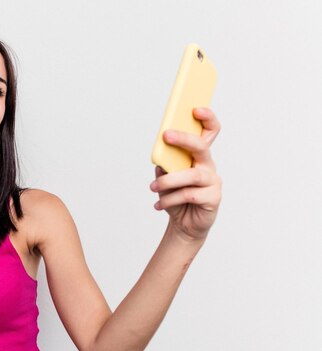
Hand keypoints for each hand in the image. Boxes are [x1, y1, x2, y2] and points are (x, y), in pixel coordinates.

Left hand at [149, 108, 221, 240]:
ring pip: (192, 176)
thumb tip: (161, 155)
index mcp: (198, 156)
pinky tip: (159, 205)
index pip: (209, 132)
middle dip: (185, 139)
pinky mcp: (213, 199)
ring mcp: (213, 182)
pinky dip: (170, 199)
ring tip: (153, 187)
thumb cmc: (176, 197)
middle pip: (201, 147)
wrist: (184, 224)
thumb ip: (166, 164)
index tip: (195, 109)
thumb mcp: (166, 178)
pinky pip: (189, 195)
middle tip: (166, 135)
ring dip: (169, 180)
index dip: (207, 118)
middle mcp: (208, 166)